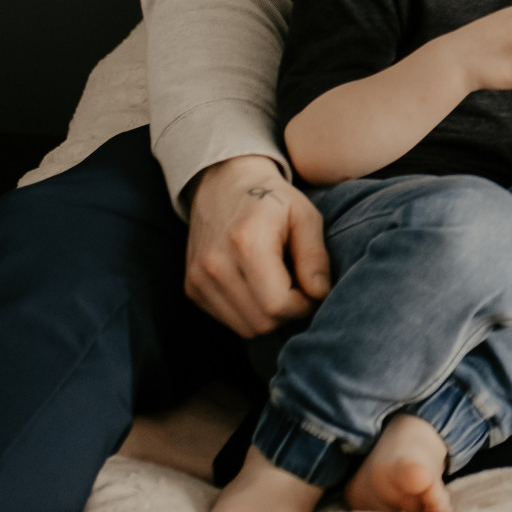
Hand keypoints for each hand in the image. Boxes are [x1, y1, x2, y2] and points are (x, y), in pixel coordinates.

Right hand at [182, 155, 332, 336]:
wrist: (223, 183)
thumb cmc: (272, 199)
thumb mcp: (304, 216)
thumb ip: (315, 256)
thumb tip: (320, 295)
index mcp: (246, 243)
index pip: (277, 305)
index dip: (304, 305)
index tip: (313, 289)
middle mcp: (215, 265)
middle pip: (261, 323)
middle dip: (288, 313)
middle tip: (299, 288)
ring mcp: (198, 279)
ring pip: (245, 328)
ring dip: (269, 316)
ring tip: (280, 286)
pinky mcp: (191, 288)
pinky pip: (228, 321)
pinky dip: (249, 312)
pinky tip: (258, 286)